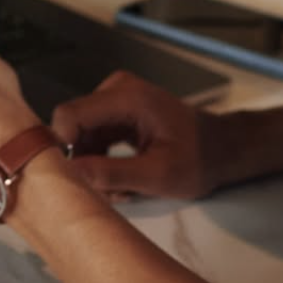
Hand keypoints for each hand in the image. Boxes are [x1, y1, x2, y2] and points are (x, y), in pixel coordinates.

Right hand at [52, 72, 224, 201]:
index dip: (59, 146)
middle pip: (74, 127)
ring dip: (94, 165)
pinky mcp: (116, 112)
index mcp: (127, 97)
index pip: (69, 114)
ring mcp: (115, 99)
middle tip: (108, 191)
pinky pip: (93, 137)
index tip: (70, 178)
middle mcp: (116, 90)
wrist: (222, 149)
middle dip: (83, 162)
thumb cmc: (198, 160)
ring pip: (81, 136)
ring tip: (120, 189)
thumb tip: (71, 173)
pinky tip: (122, 180)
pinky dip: (101, 160)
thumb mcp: (157, 175)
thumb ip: (112, 173)